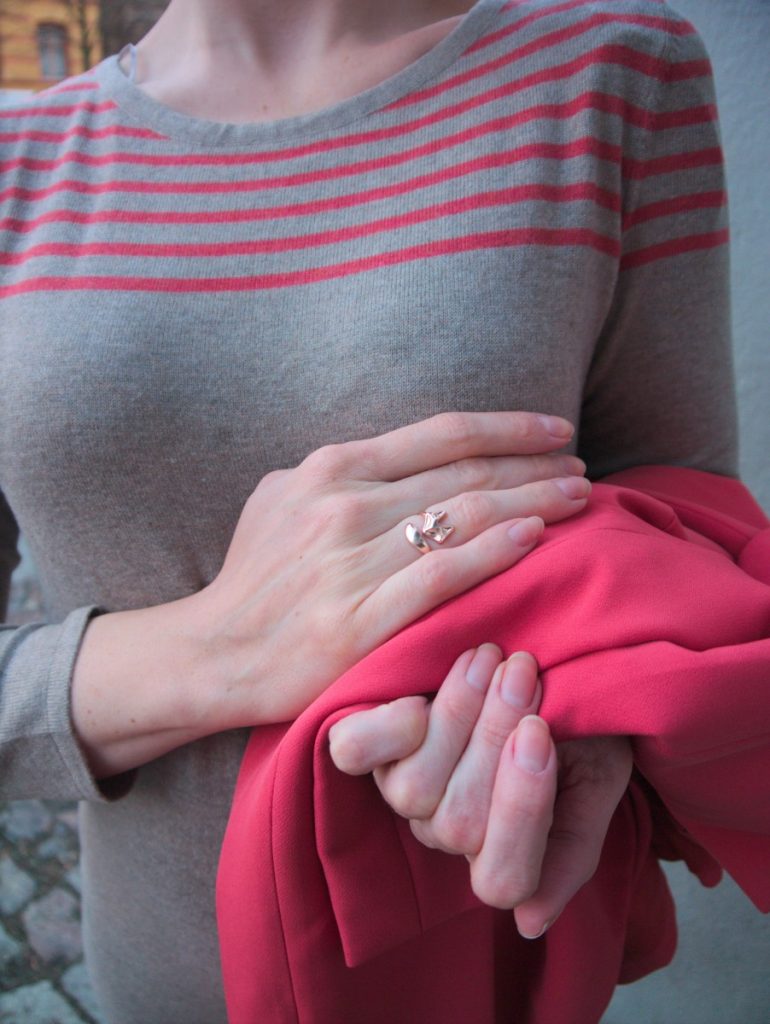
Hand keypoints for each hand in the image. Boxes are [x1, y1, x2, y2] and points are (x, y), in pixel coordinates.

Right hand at [72, 412, 588, 774]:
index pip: (441, 433)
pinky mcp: (361, 619)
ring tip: (580, 498)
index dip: (508, 426)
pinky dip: (495, 552)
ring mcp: (353, 562)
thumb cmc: (255, 576)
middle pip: (465, 473)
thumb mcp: (279, 497)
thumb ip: (338, 473)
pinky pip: (442, 575)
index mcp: (332, 468)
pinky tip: (536, 538)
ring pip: (465, 517)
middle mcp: (346, 505)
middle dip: (535, 465)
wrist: (215, 652)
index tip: (555, 428)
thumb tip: (398, 460)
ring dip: (533, 501)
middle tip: (582, 468)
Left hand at [329, 648, 631, 937]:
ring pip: (415, 788)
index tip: (540, 731)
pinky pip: (355, 753)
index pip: (503, 879)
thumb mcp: (598, 781)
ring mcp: (407, 791)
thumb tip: (529, 924)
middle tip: (524, 671)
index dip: (520, 808)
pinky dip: (385, 724)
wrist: (553, 664)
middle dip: (494, 737)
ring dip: (457, 714)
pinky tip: (424, 693)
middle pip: (461, 822)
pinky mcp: (374, 746)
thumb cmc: (582, 727)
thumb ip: (572, 849)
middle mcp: (449, 832)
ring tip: (492, 659)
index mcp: (507, 855)